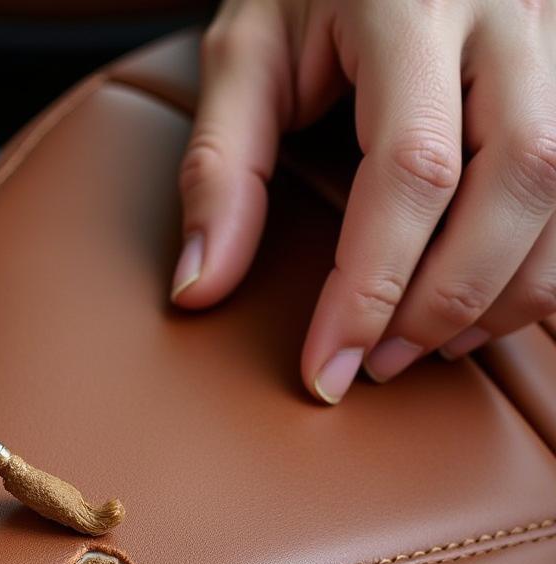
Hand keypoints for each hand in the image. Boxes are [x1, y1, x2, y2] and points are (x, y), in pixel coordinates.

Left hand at [172, 0, 555, 402]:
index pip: (412, 168)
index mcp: (413, 4)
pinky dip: (544, 262)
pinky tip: (483, 301)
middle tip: (379, 363)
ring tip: (427, 344)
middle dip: (447, 297)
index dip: (370, 287)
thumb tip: (198, 290)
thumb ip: (220, 169)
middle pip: (519, 177)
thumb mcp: (243, 58)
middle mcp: (512, 9)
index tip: (327, 370)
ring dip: (507, 291)